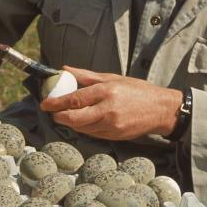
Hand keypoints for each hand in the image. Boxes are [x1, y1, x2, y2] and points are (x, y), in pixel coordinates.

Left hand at [40, 66, 182, 140]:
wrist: (160, 109)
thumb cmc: (136, 90)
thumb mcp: (111, 77)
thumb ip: (86, 76)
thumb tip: (64, 70)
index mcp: (106, 91)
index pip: (75, 99)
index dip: (57, 103)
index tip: (45, 103)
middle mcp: (108, 110)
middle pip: (75, 119)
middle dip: (60, 117)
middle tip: (52, 112)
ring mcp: (112, 126)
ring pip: (82, 128)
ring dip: (71, 123)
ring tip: (66, 114)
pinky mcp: (115, 136)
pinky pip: (93, 134)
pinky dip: (84, 127)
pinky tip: (83, 120)